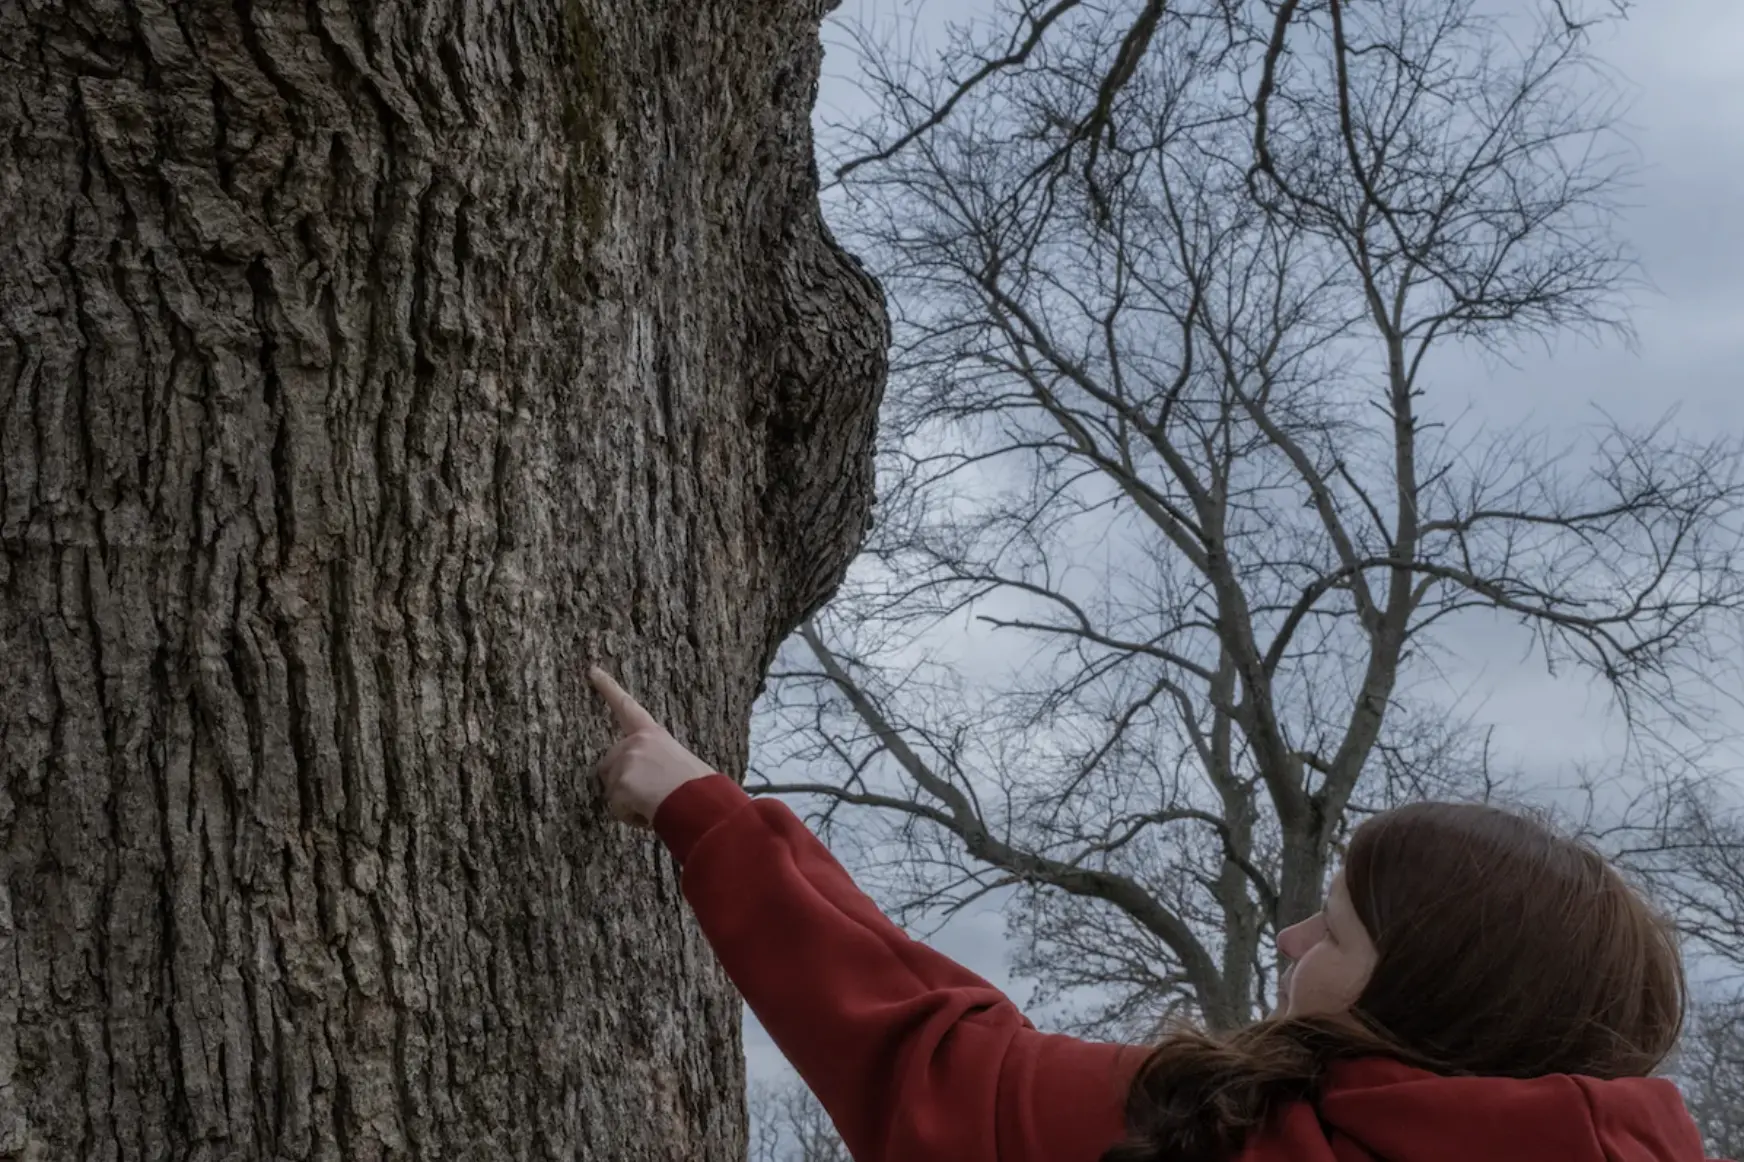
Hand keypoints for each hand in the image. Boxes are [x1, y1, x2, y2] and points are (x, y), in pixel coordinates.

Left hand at [589, 667, 716, 827]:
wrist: (701, 802)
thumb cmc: (699, 787)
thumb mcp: (678, 761)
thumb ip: (654, 761)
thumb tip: (643, 780)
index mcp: (653, 733)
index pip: (627, 706)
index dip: (608, 687)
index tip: (591, 669)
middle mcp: (634, 742)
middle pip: (608, 766)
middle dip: (621, 785)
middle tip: (650, 797)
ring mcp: (625, 762)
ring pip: (612, 791)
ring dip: (629, 803)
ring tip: (656, 804)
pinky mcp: (620, 784)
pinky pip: (618, 809)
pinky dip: (632, 817)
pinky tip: (650, 813)